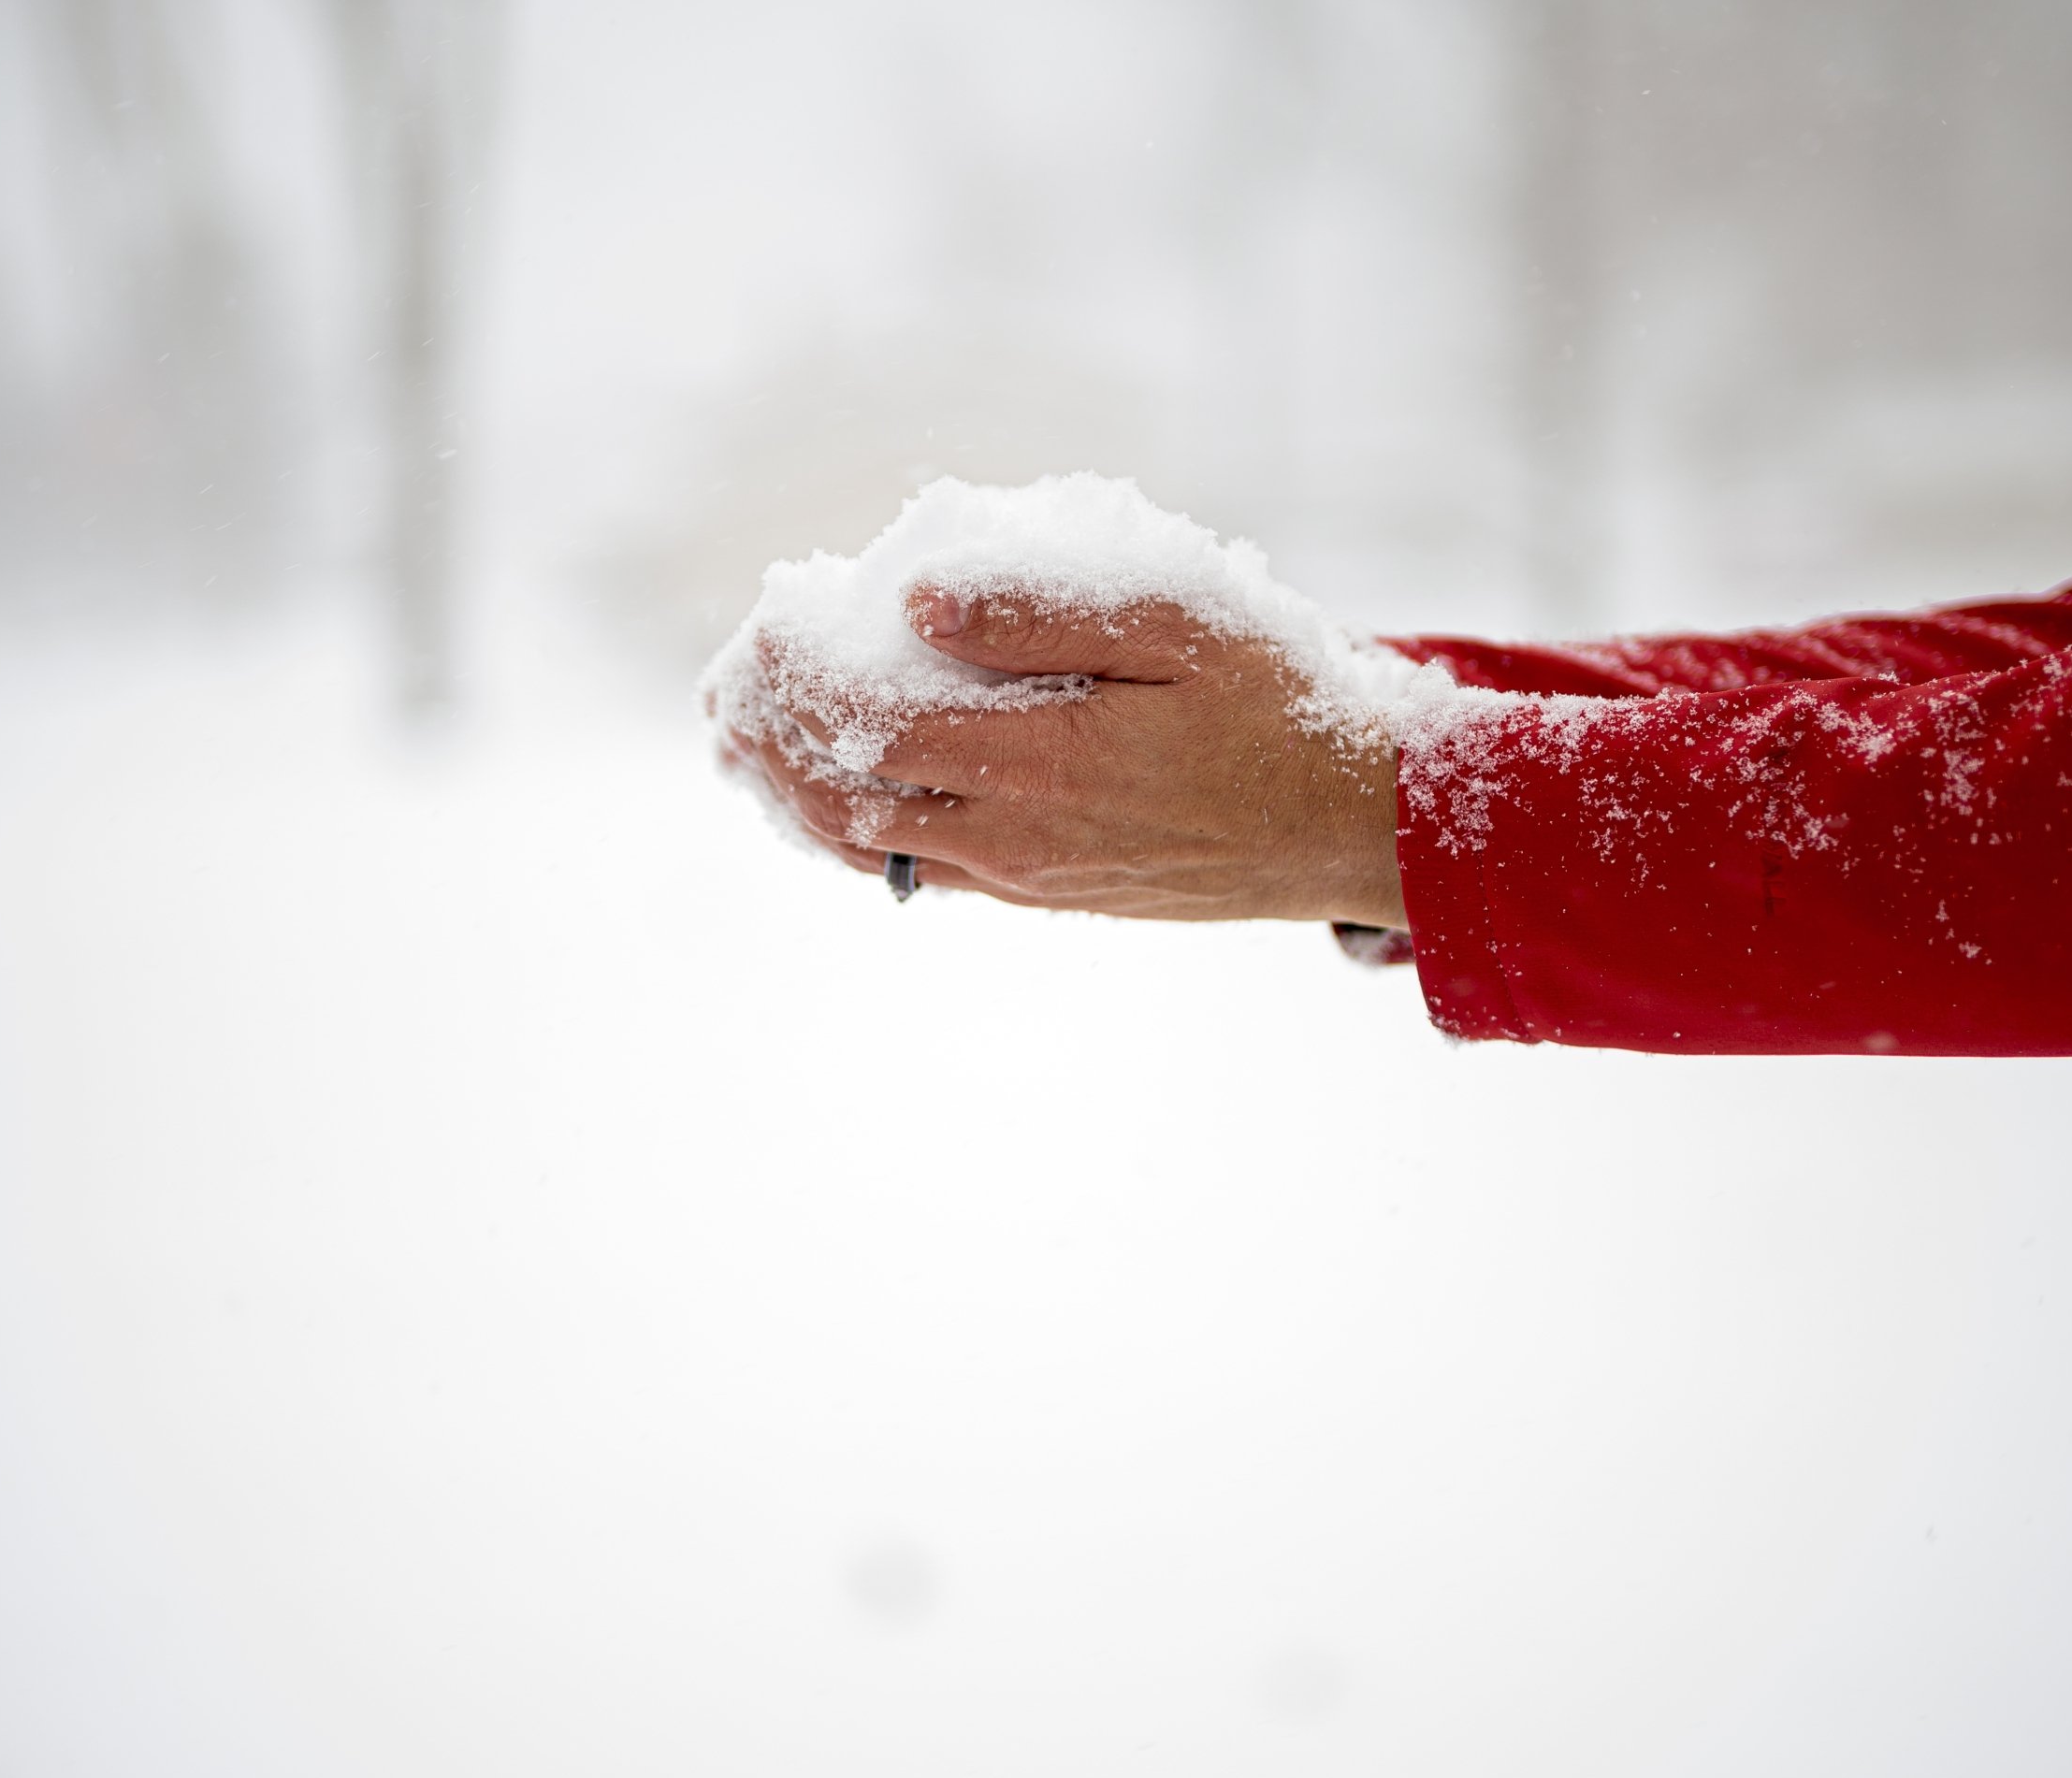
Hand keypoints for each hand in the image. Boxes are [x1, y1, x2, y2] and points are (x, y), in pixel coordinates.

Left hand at [727, 588, 1403, 926]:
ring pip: (870, 845)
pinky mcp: (1046, 891)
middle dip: (770, 737)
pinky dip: (852, 834)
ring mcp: (1025, 873)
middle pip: (845, 791)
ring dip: (794, 793)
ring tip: (742, 747)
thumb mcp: (1180, 622)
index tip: (762, 616)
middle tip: (721, 687)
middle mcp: (1012, 833)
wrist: (1350, 825)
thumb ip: (1043, 608)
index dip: (797, 669)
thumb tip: (914, 593)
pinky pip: (919, 870)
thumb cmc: (1277, 702)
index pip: (866, 716)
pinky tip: (831, 805)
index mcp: (1036, 759)